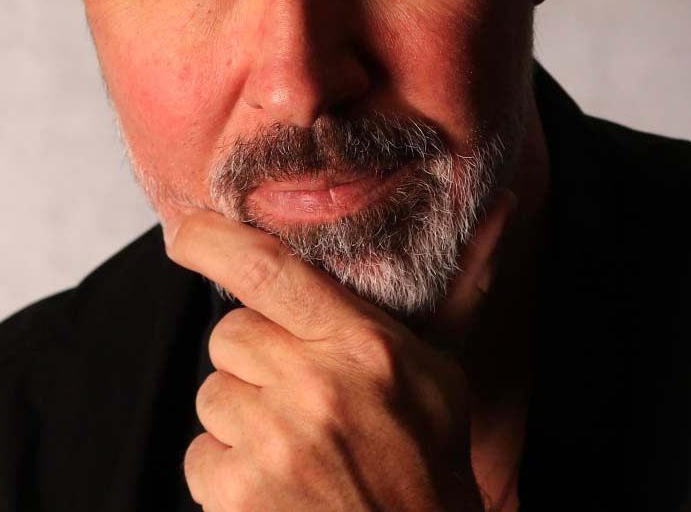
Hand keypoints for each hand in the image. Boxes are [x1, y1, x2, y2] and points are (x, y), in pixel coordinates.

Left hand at [164, 191, 514, 511]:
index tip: (186, 233)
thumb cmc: (424, 457)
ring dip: (242, 416)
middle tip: (298, 391)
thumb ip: (459, 286)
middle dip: (253, 358)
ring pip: (213, 396)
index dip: (214, 243)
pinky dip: (228, 469)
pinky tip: (275, 480)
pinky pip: (199, 455)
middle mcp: (313, 386)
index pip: (267, 270)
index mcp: (360, 344)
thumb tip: (503, 207)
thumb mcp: (443, 368)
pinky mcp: (238, 491)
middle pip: (230, 336)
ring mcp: (272, 441)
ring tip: (294, 443)